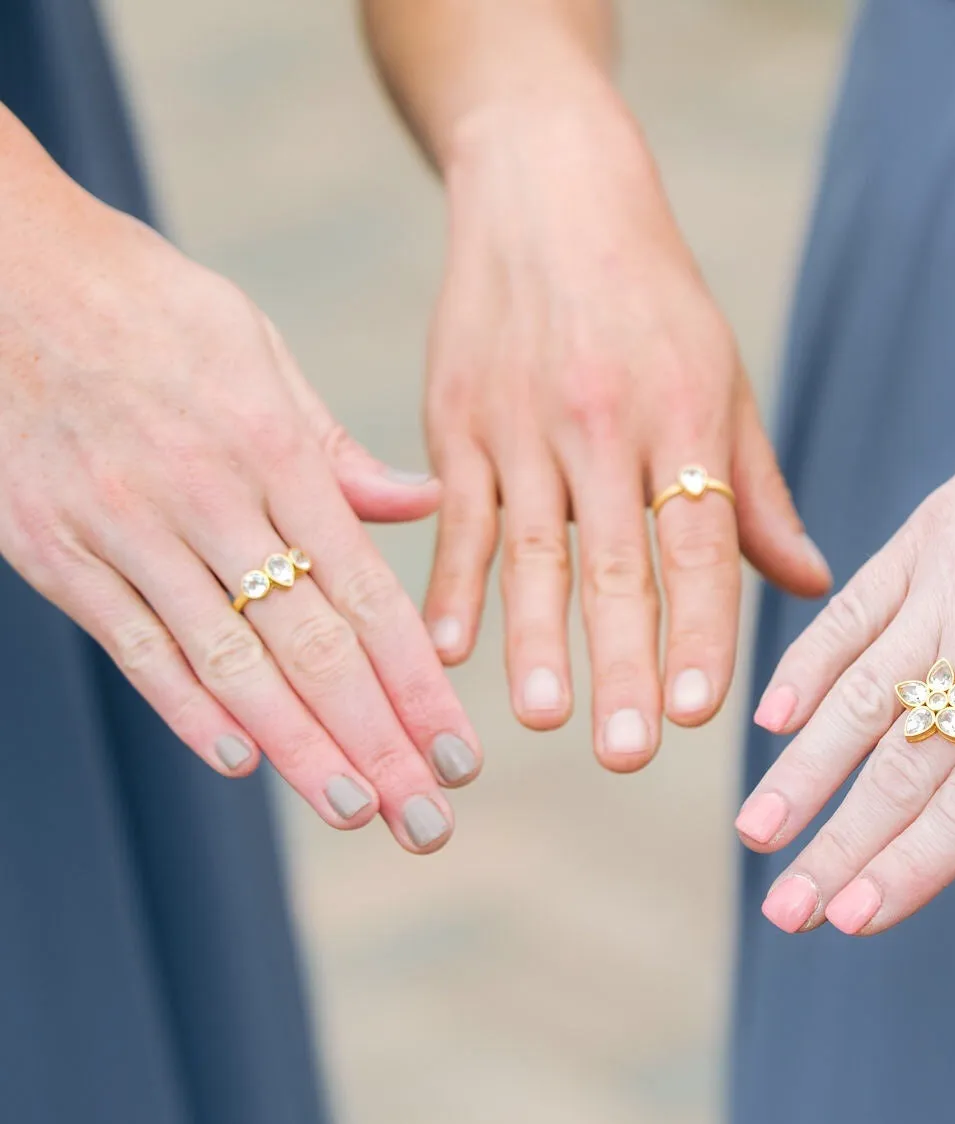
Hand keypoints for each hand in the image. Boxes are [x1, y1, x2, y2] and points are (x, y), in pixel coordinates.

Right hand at [0, 160, 478, 850]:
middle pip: (310, 647)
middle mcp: (206, 498)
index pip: (366, 595)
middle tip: (427, 820)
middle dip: (376, 742)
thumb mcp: (260, 351)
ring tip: (353, 810)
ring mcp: (124, 528)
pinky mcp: (53, 548)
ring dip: (296, 748)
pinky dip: (183, 705)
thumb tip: (423, 506)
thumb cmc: (152, 307)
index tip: (460, 753)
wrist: (3, 268)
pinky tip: (236, 759)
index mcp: (273, 450)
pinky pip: (130, 643)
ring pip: (227, 662)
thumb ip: (336, 450)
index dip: (418, 685)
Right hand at [422, 89, 830, 770]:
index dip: (701, 628)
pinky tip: (445, 646)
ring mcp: (522, 423)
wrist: (548, 194)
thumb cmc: (651, 296)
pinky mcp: (457, 419)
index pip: (697, 543)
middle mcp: (603, 424)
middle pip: (615, 563)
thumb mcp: (722, 377)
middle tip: (628, 750)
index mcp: (682, 416)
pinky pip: (457, 513)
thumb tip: (808, 583)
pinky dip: (451, 580)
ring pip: (531, 549)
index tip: (703, 710)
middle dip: (622, 663)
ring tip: (540, 716)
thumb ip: (756, 490)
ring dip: (534, 638)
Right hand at [737, 335, 954, 933]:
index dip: (910, 866)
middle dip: (837, 846)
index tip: (848, 918)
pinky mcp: (927, 535)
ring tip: (756, 829)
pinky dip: (808, 665)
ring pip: (862, 696)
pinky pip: (855, 611)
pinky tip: (773, 719)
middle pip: (903, 765)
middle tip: (781, 908)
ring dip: (803, 772)